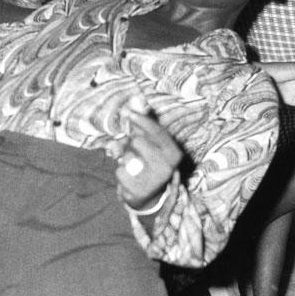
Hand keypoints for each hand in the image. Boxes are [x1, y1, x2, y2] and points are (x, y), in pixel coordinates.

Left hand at [115, 96, 181, 211]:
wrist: (149, 196)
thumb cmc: (149, 162)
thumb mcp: (150, 142)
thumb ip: (144, 122)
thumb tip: (136, 99)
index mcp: (174, 153)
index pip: (157, 132)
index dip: (142, 120)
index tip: (128, 112)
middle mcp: (168, 167)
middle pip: (137, 142)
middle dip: (130, 143)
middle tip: (134, 150)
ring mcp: (154, 181)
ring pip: (126, 157)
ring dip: (124, 158)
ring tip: (132, 165)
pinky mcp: (139, 191)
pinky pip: (120, 171)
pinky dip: (120, 172)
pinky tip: (129, 177)